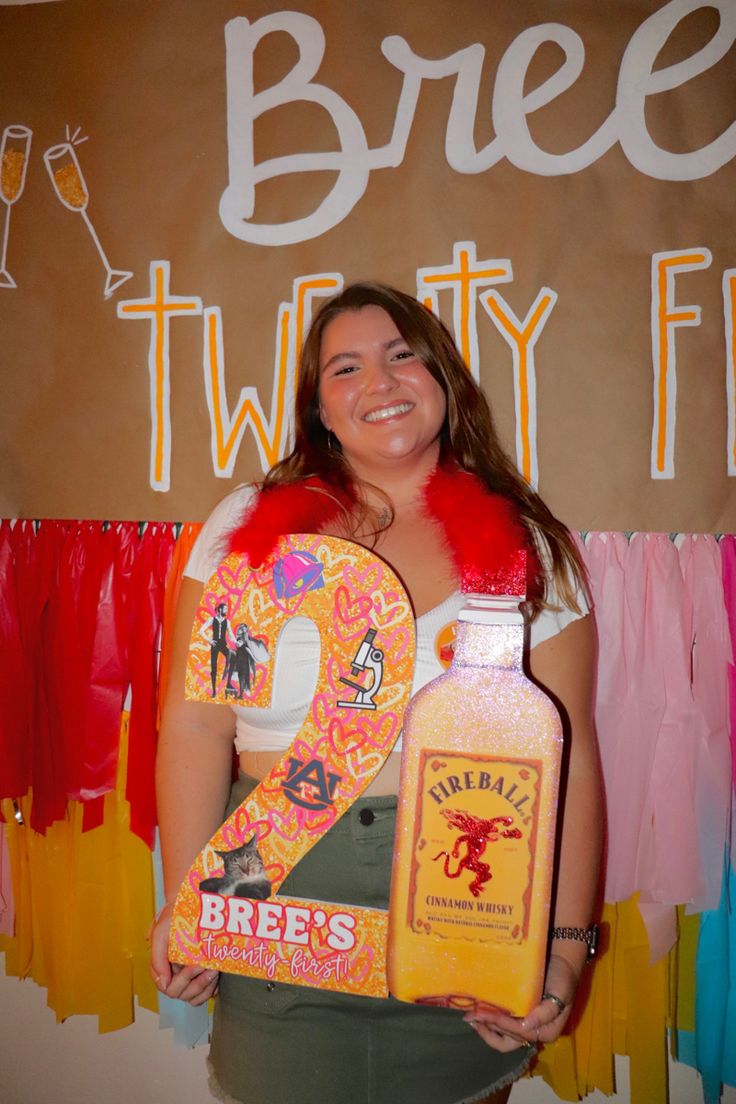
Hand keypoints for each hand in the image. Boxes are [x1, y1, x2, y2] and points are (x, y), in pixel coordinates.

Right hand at [148, 901, 219, 1005]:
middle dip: (197, 983)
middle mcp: (174, 976)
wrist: (190, 903)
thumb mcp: (160, 933)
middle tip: (209, 966)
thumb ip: (157, 959)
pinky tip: (219, 975)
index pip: (168, 988)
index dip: (183, 980)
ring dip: (205, 987)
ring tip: (215, 971)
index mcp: (162, 968)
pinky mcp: (202, 976)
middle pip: (182, 995)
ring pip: (194, 998)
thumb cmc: (172, 917)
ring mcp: (188, 978)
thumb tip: (163, 984)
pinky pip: (206, 994)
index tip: (196, 964)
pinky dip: (212, 989)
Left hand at [463, 953, 579, 1051]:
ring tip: (470, 1017)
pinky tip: (477, 1012)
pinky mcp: (518, 1016)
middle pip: (508, 1039)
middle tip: (471, 1016)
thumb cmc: (562, 978)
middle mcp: (534, 1032)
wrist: (561, 963)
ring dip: (485, 1029)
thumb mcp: (561, 993)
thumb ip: (547, 1011)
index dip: (503, 1025)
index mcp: (547, 1032)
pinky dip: (489, 1022)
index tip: (487, 1014)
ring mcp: (524, 1025)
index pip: (520, 1033)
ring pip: (502, 1037)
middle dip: (489, 1029)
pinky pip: (502, 1025)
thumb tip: (527, 1025)